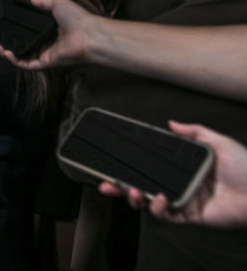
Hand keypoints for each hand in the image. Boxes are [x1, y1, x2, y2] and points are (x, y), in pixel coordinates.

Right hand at [0, 0, 95, 70]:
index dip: (17, 29)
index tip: (5, 24)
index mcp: (51, 30)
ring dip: (7, 52)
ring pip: (22, 56)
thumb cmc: (78, 18)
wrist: (89, 34)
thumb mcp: (58, 4)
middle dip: (8, 42)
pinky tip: (5, 52)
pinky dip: (15, 60)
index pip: (31, 31)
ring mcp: (46, 54)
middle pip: (24, 44)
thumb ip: (44, 2)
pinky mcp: (46, 63)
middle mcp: (47, 43)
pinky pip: (27, 63)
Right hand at [98, 121, 246, 228]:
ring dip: (135, 198)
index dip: (131, 164)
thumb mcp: (219, 142)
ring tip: (131, 190)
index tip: (114, 160)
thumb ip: (195, 132)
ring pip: (149, 202)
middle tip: (106, 183)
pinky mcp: (190, 216)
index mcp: (183, 167)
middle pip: (143, 185)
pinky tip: (160, 199)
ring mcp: (182, 201)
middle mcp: (179, 183)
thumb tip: (171, 123)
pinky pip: (167, 215)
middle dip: (120, 186)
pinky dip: (159, 208)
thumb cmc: (246, 167)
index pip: (150, 164)